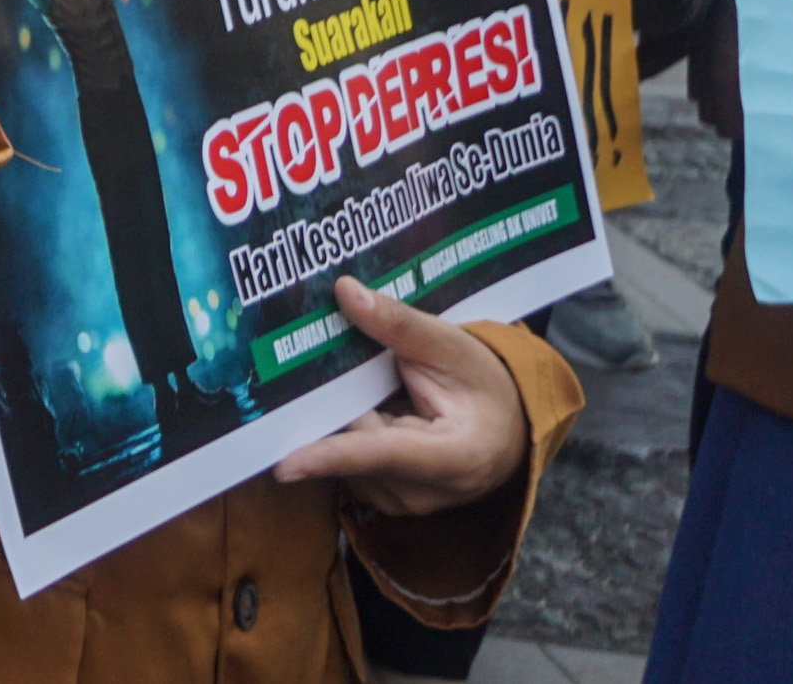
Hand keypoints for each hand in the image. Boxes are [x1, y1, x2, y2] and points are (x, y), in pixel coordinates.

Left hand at [269, 277, 533, 513]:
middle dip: (331, 406)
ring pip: (344, 454)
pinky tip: (367, 405)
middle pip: (353, 447)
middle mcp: (426, 492)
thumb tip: (345, 291)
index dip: (332, 456)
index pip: (383, 455)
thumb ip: (398, 323)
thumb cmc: (484, 384)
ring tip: (374, 386)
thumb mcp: (451, 345)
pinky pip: (347, 460)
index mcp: (456, 458)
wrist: (509, 427)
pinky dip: (347, 431)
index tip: (283, 466)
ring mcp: (404, 500)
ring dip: (342, 417)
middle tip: (314, 364)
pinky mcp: (385, 498)